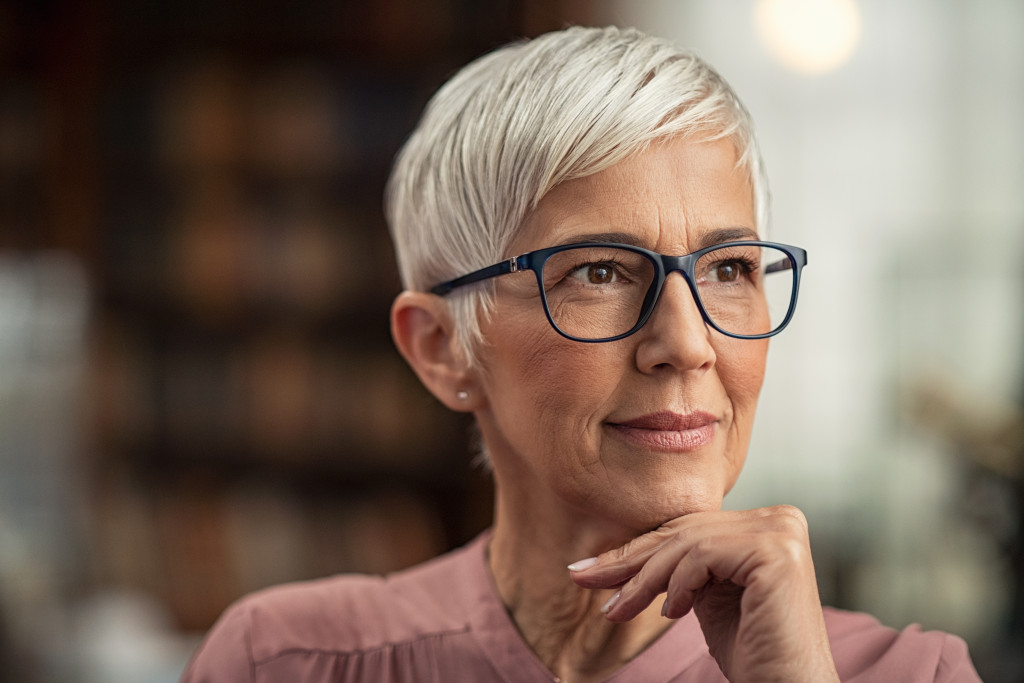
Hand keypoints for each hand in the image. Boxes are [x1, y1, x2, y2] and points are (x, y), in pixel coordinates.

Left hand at [568, 506, 838, 682]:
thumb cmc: (752, 653)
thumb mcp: (704, 596)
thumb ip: (682, 564)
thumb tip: (620, 553)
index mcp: (766, 523)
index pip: (688, 530)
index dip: (637, 551)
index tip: (589, 570)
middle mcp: (779, 519)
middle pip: (683, 533)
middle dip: (627, 560)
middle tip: (581, 577)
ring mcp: (781, 531)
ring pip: (686, 543)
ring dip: (644, 580)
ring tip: (618, 610)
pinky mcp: (776, 550)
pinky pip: (702, 555)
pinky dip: (678, 585)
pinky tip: (672, 613)